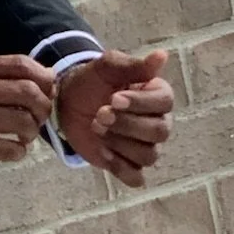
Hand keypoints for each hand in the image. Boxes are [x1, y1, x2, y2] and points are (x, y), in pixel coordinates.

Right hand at [0, 54, 52, 169]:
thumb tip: (41, 80)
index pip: (22, 64)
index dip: (45, 77)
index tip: (47, 91)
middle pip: (30, 92)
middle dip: (43, 107)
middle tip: (38, 117)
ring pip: (25, 122)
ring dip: (31, 132)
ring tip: (23, 136)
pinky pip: (11, 148)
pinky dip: (19, 151)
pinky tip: (10, 150)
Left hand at [55, 50, 174, 186]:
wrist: (68, 102)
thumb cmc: (93, 81)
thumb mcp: (108, 67)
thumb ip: (133, 66)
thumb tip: (162, 56)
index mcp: (158, 96)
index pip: (164, 103)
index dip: (139, 103)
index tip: (114, 98)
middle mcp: (158, 122)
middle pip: (159, 132)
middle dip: (126, 124)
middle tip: (99, 114)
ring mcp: (144, 146)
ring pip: (148, 156)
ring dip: (120, 143)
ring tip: (97, 128)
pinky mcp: (128, 165)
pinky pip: (136, 178)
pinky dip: (119, 167)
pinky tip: (102, 150)